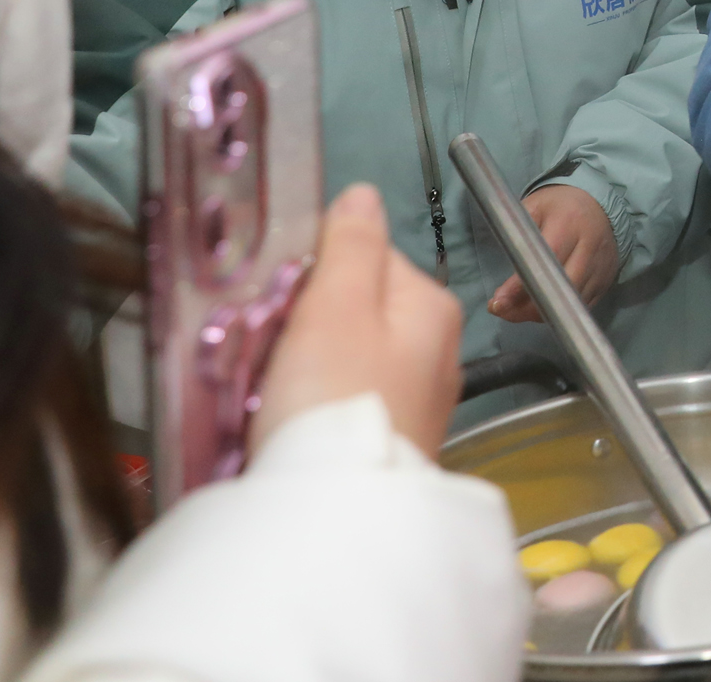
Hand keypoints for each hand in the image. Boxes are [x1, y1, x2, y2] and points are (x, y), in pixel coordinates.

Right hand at [256, 185, 464, 460]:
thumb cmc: (336, 405)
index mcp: (431, 307)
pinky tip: (289, 424)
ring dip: (306, 367)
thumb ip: (351, 244)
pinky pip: (344, 404)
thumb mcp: (336, 306)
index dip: (316, 271)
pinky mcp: (390, 444)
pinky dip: (314, 407)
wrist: (336, 515)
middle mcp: (437, 352)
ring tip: (274, 392)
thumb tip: (363, 195)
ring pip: (347, 358)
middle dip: (309, 323)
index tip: (283, 299)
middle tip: (273, 348)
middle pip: (357, 309)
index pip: (370, 256)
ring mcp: (417, 403)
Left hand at [488, 183, 620, 321]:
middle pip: (560, 287)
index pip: (545, 259)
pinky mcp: (606, 281)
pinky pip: (581, 306)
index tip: (498, 301)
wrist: (601, 206)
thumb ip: (516, 230)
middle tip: (501, 310)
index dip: (520, 284)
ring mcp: (600, 267)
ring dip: (540, 312)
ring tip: (515, 311)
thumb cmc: (559, 207)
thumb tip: (498, 260)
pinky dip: (558, 311)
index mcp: (569, 222)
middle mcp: (589, 247)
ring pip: (570, 302)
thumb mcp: (534, 206)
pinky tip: (539, 308)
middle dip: (527, 307)